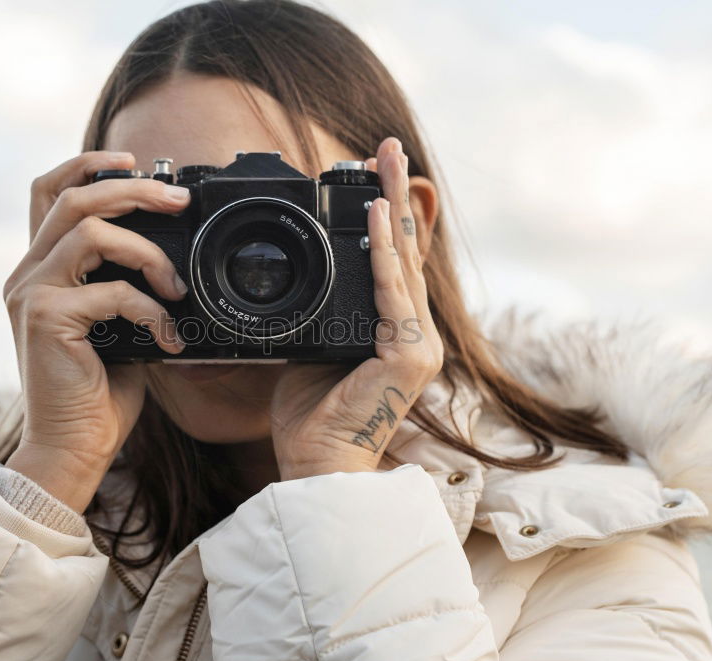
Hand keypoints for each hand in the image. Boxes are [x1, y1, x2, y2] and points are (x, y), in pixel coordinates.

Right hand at [2, 151, 191, 512]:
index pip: (48, 192)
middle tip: (178, 198)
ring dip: (148, 251)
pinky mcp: (45, 319)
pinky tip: (168, 338)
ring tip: (178, 286)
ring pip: (90, 232)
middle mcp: (27, 273)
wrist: (73, 447)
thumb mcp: (115, 324)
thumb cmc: (98, 390)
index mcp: (41, 269)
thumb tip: (170, 258)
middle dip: (132, 187)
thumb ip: (123, 284)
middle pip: (73, 197)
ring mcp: (31, 294)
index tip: (132, 160)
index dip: (86, 164)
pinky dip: (152, 310)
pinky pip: (111, 291)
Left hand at [271, 137, 443, 479]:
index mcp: (394, 331)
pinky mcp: (411, 356)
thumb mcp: (308, 347)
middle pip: (403, 250)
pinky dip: (381, 250)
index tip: (370, 175)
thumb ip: (313, 311)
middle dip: (394, 193)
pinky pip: (391, 291)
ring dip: (392, 204)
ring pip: (402, 261)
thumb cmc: (310, 413)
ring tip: (385, 159)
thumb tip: (292, 278)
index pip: (391, 262)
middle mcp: (415, 333)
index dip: (383, 216)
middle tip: (387, 146)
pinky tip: (376, 212)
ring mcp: (419, 344)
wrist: (315, 464)